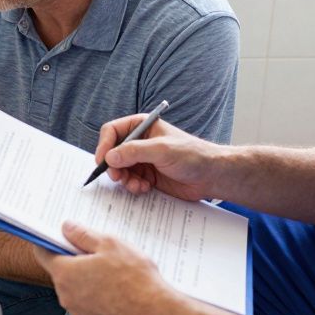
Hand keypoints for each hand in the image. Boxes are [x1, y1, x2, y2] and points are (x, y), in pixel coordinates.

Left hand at [34, 222, 176, 314]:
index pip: (42, 253)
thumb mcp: (109, 244)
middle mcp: (65, 294)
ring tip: (110, 269)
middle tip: (96, 250)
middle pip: (59, 269)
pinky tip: (114, 286)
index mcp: (65, 273)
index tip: (57, 235)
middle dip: (73, 258)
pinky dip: (93, 291)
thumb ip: (83, 235)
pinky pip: (84, 300)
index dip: (48, 241)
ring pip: (73, 285)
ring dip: (84, 275)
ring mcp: (76, 310)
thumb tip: (66, 228)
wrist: (154, 313)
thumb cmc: (133, 277)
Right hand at [93, 113, 224, 200]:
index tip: (103, 161)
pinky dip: (133, 187)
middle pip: (112, 153)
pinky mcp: (147, 175)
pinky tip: (145, 188)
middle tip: (119, 178)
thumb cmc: (192, 155)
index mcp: (142, 126)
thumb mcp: (162, 150)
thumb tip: (109, 157)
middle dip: (114, 167)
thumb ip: (134, 152)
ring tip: (137, 185)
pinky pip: (130, 181)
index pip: (112, 131)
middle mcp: (139, 142)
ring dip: (124, 180)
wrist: (211, 176)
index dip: (104, 145)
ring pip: (119, 170)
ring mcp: (142, 160)